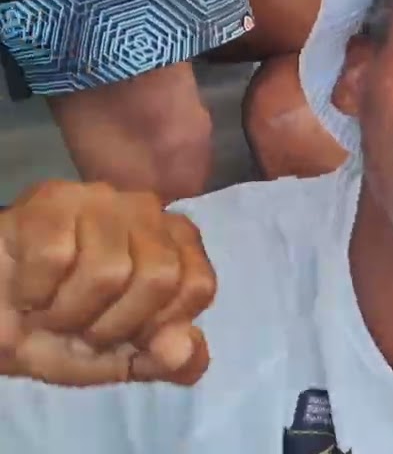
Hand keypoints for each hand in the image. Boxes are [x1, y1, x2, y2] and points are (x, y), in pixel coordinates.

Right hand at [0, 181, 214, 386]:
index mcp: (176, 243)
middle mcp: (147, 211)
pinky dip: (34, 292)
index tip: (125, 333)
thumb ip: (162, 360)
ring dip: (68, 313)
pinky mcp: (51, 200)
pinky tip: (27, 290)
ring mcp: (100, 199)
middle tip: (80, 325)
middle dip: (113, 324)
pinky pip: (54, 258)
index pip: (198, 286)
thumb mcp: (116, 359)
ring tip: (51, 310)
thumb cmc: (57, 331)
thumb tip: (184, 351)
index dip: (158, 325)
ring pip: (107, 271)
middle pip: (159, 278)